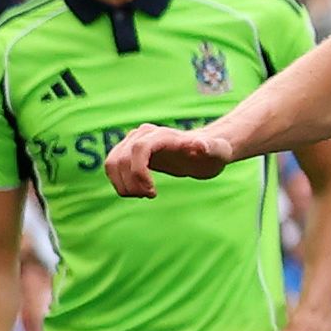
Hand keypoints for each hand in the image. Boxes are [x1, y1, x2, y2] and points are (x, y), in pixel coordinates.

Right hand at [102, 124, 231, 199]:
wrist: (205, 151)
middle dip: (131, 183)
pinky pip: (112, 167)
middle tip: (150, 196)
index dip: (139, 172)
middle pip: (120, 158)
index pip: (138, 149)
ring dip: (122, 184)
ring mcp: (133, 141)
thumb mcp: (218, 152)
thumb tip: (200, 145)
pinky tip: (138, 191)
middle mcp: (144, 134)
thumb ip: (211, 148)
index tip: (152, 191)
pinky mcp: (128, 152)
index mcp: (163, 135)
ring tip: (145, 195)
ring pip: (112, 163)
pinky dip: (119, 182)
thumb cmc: (214, 152)